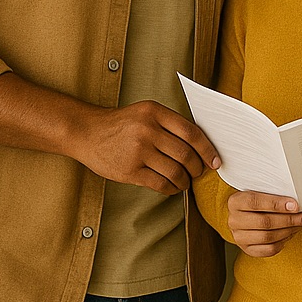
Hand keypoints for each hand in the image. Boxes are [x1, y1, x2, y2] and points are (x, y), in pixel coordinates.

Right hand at [73, 100, 221, 195]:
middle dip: (197, 168)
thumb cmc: (119, 125)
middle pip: (186, 154)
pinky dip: (171, 188)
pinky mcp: (130, 170)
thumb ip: (169, 125)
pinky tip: (171, 187)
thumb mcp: (144, 113)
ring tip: (184, 181)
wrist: (87, 132)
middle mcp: (147, 130)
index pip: (191, 132)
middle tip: (198, 172)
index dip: (207, 149)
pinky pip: (161, 183)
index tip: (214, 161)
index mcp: (154, 112)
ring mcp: (138, 151)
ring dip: (185, 181)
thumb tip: (201, 146)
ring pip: (175, 171)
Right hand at [225, 189, 301, 256]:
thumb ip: (273, 194)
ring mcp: (239, 237)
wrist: (245, 217)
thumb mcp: (260, 193)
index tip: (295, 205)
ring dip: (289, 231)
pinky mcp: (247, 249)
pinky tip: (290, 233)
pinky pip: (269, 249)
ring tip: (301, 224)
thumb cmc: (257, 203)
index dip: (276, 204)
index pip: (255, 202)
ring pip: (268, 237)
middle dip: (289, 220)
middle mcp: (234, 220)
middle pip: (264, 222)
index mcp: (235, 202)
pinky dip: (283, 241)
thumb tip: (297, 202)